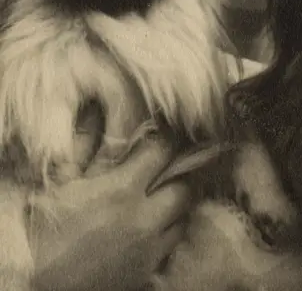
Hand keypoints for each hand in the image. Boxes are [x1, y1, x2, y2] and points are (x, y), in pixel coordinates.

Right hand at [29, 138, 190, 290]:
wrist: (35, 290)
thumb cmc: (42, 234)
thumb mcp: (58, 184)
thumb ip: (83, 146)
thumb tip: (95, 111)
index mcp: (122, 190)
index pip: (163, 151)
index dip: (167, 137)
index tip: (165, 132)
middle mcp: (144, 219)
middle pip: (184, 186)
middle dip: (179, 173)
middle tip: (169, 165)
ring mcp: (149, 249)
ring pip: (184, 218)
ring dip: (177, 204)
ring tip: (164, 196)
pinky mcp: (147, 273)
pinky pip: (173, 246)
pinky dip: (170, 232)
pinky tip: (155, 227)